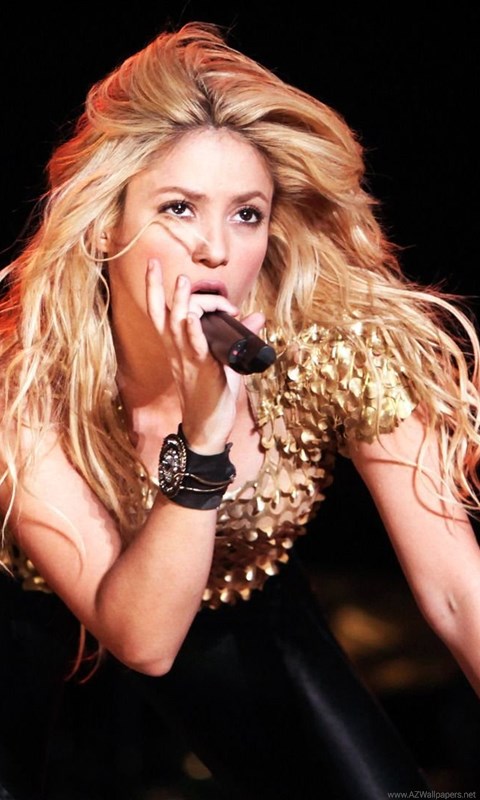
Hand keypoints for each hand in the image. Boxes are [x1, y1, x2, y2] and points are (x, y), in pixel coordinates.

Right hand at [146, 259, 250, 452]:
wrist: (207, 428)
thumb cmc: (213, 394)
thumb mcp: (225, 362)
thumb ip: (237, 338)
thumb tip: (256, 317)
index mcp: (177, 346)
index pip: (160, 313)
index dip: (154, 289)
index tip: (168, 272)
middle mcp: (177, 350)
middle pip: (162, 314)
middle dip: (156, 287)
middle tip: (155, 264)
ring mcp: (187, 360)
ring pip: (177, 326)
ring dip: (181, 303)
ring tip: (182, 282)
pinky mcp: (201, 370)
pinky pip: (194, 348)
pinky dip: (193, 332)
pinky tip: (192, 319)